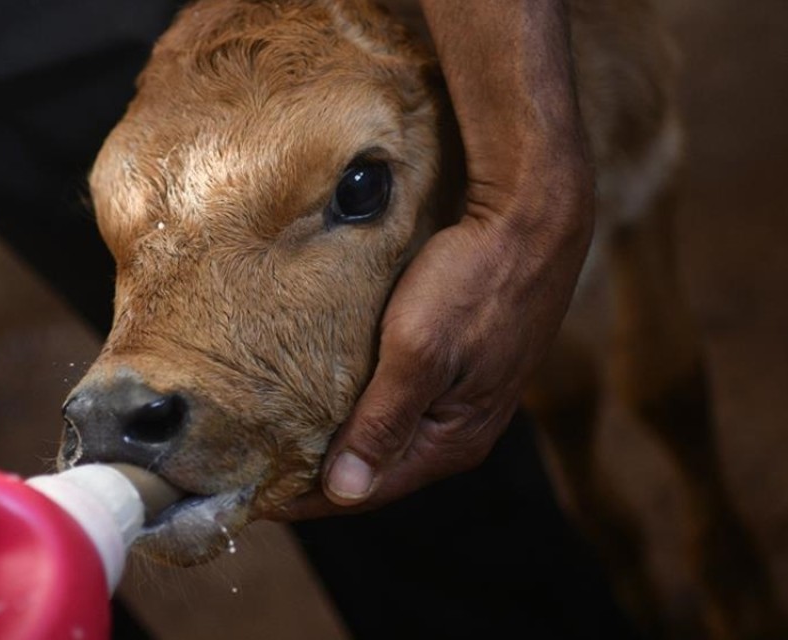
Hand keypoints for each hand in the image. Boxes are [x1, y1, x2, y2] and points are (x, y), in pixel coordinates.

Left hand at [280, 0, 590, 518]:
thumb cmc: (475, 280)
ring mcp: (465, 394)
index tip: (254, 498)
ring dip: (341, 437)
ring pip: (390, 432)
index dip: (308, 497)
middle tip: (259, 468)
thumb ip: (382, 422)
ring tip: (284, 434)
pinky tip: (331, 391)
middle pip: (378, 466)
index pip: (366, 490)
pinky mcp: (463, 360)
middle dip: (321, 473)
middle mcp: (462, 428)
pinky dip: (363, 403)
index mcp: (454, 439)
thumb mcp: (419, 352)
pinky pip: (401, 399)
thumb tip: (344, 491)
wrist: (533, 215)